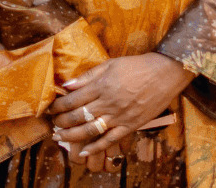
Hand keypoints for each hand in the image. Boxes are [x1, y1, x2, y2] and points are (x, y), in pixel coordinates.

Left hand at [47, 54, 194, 172]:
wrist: (164, 74)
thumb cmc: (137, 66)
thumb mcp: (111, 64)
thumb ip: (88, 76)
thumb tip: (68, 85)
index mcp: (101, 86)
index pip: (72, 100)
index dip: (58, 106)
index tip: (51, 109)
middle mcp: (108, 103)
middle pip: (77, 116)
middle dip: (61, 122)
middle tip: (53, 124)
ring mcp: (119, 116)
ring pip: (89, 130)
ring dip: (72, 136)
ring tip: (60, 138)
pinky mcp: (130, 126)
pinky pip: (110, 140)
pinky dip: (95, 148)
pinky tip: (83, 152)